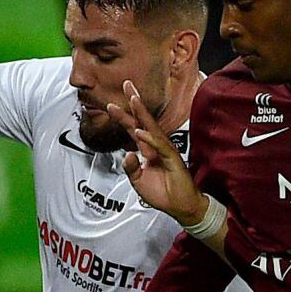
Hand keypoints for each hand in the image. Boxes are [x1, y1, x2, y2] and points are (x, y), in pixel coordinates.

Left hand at [106, 80, 206, 225]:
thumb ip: (130, 168)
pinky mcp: (173, 159)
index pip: (133, 128)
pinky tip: (140, 132)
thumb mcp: (138, 181)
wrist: (181, 207)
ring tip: (133, 99)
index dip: (122, 116)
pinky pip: (159, 146)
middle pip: (143, 120)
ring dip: (141, 113)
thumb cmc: (164, 193)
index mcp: (147, 149)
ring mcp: (165, 151)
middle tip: (127, 85)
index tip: (109, 104)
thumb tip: (127, 155)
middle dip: (134, 102)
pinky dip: (149, 139)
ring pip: (152, 128)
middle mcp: (156, 146)